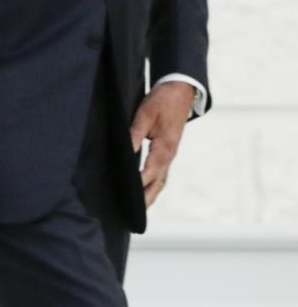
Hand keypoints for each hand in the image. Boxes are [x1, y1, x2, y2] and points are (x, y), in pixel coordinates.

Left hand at [129, 81, 193, 207]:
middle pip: (158, 183)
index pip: (150, 172)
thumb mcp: (145, 114)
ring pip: (161, 180)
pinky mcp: (168, 151)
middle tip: (133, 214)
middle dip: (147, 199)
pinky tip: (146, 188)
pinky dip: (154, 184)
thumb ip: (134, 133)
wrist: (180, 92)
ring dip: (151, 194)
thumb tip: (126, 151)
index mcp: (164, 147)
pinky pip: (161, 172)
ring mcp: (170, 154)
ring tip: (139, 209)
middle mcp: (169, 155)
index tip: (128, 196)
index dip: (139, 184)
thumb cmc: (162, 101)